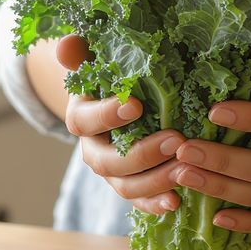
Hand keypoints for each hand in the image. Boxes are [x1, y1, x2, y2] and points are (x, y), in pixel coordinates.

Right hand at [57, 36, 184, 215]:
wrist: (120, 101)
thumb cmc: (112, 75)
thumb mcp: (96, 58)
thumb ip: (81, 51)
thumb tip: (66, 45)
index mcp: (81, 118)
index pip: (84, 121)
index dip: (107, 115)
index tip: (136, 105)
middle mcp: (93, 149)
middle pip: (107, 163)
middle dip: (141, 155)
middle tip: (176, 139)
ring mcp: (112, 172)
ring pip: (125, 186)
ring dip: (155, 181)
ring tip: (184, 169)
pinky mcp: (132, 185)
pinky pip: (140, 202)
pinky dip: (156, 204)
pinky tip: (176, 202)